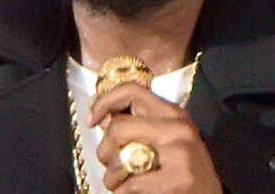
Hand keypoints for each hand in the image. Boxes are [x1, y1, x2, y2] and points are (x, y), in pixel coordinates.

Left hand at [88, 82, 222, 192]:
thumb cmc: (182, 176)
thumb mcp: (166, 143)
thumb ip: (135, 126)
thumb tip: (99, 110)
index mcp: (174, 114)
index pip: (132, 90)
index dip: (104, 101)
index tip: (92, 121)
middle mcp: (179, 128)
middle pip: (118, 127)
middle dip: (104, 151)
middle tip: (110, 165)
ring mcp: (180, 153)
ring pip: (119, 160)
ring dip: (113, 180)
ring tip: (124, 186)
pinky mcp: (177, 180)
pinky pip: (130, 186)